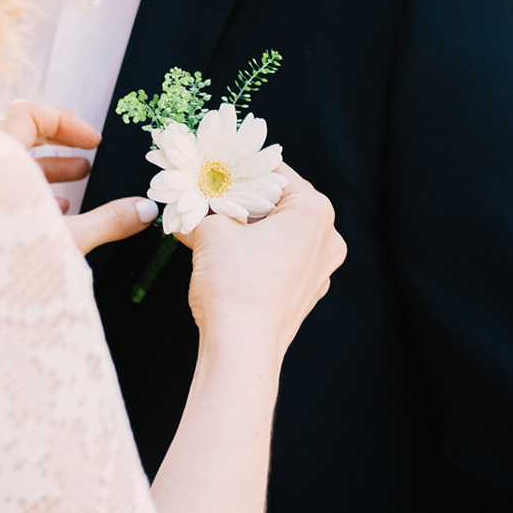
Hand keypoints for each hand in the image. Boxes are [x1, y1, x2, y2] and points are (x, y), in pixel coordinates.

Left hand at [0, 99, 159, 254]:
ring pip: (9, 162)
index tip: (94, 144)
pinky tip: (55, 210)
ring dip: (47, 169)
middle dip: (58, 145)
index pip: (28, 113)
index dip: (65, 122)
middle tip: (88, 158)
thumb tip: (145, 210)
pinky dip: (27, 189)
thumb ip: (106, 222)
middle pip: (18, 134)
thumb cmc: (4, 262)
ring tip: (80, 179)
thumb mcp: (65, 240)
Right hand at [174, 162, 345, 352]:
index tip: (214, 165)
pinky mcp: (305, 293)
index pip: (274, 172)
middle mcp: (326, 238)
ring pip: (279, 232)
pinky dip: (254, 251)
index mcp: (313, 212)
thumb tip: (185, 204)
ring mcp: (319, 269)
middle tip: (207, 194)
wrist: (241, 348)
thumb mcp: (210, 231)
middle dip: (241, 198)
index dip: (239, 167)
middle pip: (279, 202)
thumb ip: (201, 209)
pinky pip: (279, 259)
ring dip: (246, 226)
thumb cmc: (235, 285)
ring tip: (209, 224)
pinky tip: (223, 254)